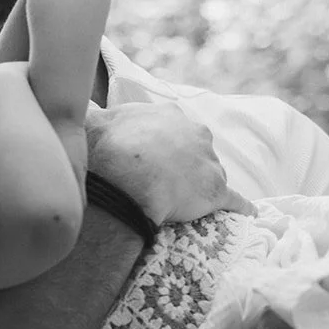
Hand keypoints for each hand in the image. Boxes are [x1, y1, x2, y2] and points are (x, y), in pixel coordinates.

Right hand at [86, 102, 252, 223]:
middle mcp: (197, 134)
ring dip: (200, 188)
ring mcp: (209, 162)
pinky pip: (235, 200)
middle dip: (186, 166)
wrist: (123, 171)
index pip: (176, 132)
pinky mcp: (216, 191)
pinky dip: (241, 207)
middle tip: (165, 183)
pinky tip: (247, 214)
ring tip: (184, 205)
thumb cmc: (107, 145)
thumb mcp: (100, 120)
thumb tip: (81, 115)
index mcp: (172, 115)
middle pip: (198, 152)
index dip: (164, 149)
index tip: (153, 161)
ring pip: (210, 176)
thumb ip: (102, 120)